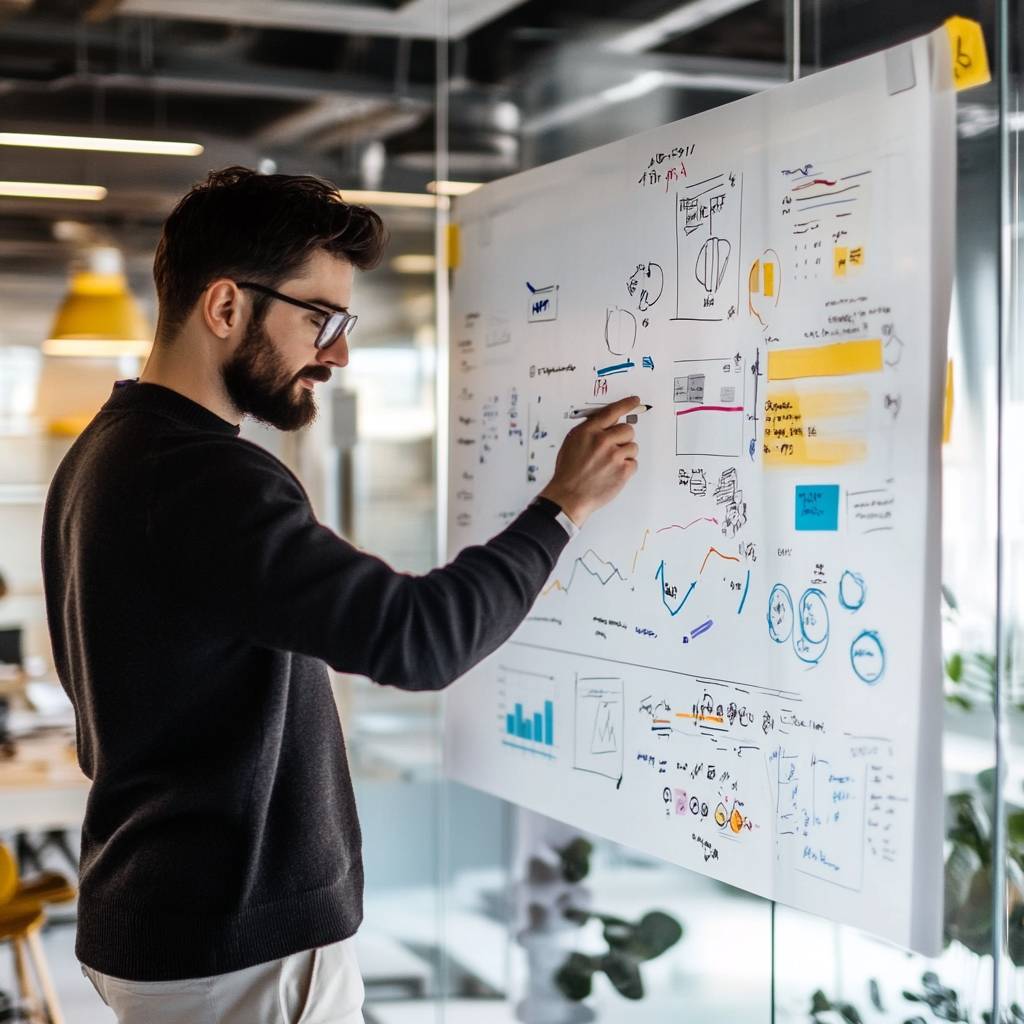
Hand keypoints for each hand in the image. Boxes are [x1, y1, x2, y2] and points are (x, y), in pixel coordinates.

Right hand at [538, 395, 640, 526]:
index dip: (625, 404)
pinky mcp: (623, 471)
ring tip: (610, 465)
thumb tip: (606, 423)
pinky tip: (613, 474)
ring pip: (633, 447)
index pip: (611, 412)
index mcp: (588, 431)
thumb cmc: (568, 471)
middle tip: (614, 450)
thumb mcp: (571, 443)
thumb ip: (589, 430)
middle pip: (628, 430)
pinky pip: (634, 464)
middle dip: (623, 439)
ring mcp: (614, 456)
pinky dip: (626, 469)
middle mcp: (602, 441)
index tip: (635, 400)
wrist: (568, 496)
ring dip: (625, 455)